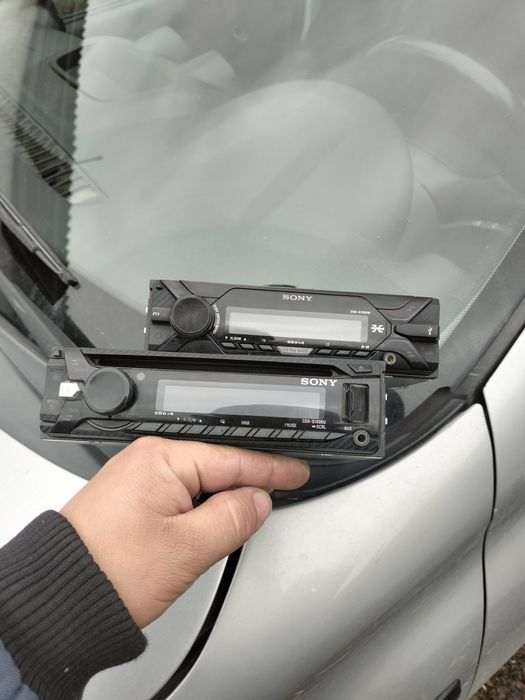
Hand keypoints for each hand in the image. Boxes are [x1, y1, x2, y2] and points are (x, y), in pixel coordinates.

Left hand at [60, 438, 308, 627]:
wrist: (59, 598)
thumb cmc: (108, 571)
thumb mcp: (187, 548)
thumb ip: (233, 518)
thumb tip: (258, 500)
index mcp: (161, 460)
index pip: (232, 459)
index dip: (271, 468)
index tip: (296, 471)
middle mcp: (146, 460)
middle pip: (215, 468)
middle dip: (246, 485)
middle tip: (279, 494)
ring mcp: (136, 478)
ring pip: (197, 484)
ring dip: (220, 502)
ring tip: (241, 521)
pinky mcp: (130, 498)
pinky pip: (178, 494)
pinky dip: (198, 509)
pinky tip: (207, 526)